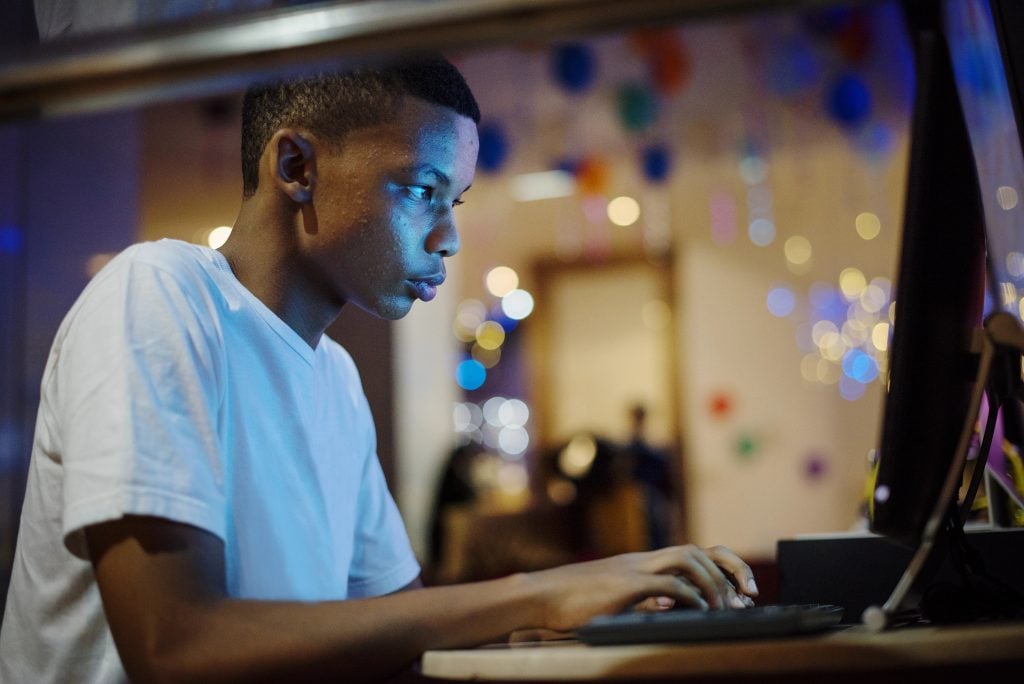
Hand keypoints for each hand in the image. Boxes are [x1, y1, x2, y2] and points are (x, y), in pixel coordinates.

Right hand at [525, 544, 757, 632]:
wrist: (540, 596)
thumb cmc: (572, 603)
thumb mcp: (616, 601)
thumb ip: (645, 600)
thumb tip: (676, 607)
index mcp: (643, 563)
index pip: (693, 553)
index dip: (724, 566)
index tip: (743, 590)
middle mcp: (643, 560)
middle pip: (699, 549)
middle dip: (731, 569)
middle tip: (750, 594)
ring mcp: (634, 569)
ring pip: (688, 558)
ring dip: (714, 581)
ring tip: (727, 606)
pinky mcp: (625, 584)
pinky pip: (668, 583)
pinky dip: (690, 595)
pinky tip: (700, 610)